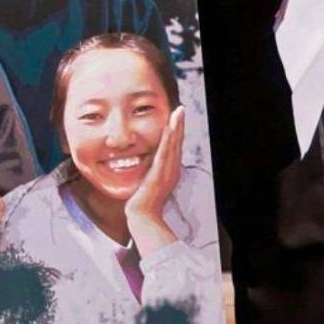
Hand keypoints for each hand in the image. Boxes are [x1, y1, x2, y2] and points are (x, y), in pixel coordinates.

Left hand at [125, 106, 183, 255]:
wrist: (142, 215)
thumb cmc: (143, 200)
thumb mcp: (149, 180)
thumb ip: (151, 170)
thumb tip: (148, 160)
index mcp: (169, 170)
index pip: (174, 146)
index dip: (176, 131)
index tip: (177, 116)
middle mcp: (171, 169)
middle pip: (177, 143)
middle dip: (179, 125)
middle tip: (181, 108)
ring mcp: (166, 172)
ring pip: (173, 146)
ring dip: (176, 128)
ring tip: (178, 113)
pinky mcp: (159, 175)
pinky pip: (164, 155)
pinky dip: (168, 141)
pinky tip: (168, 130)